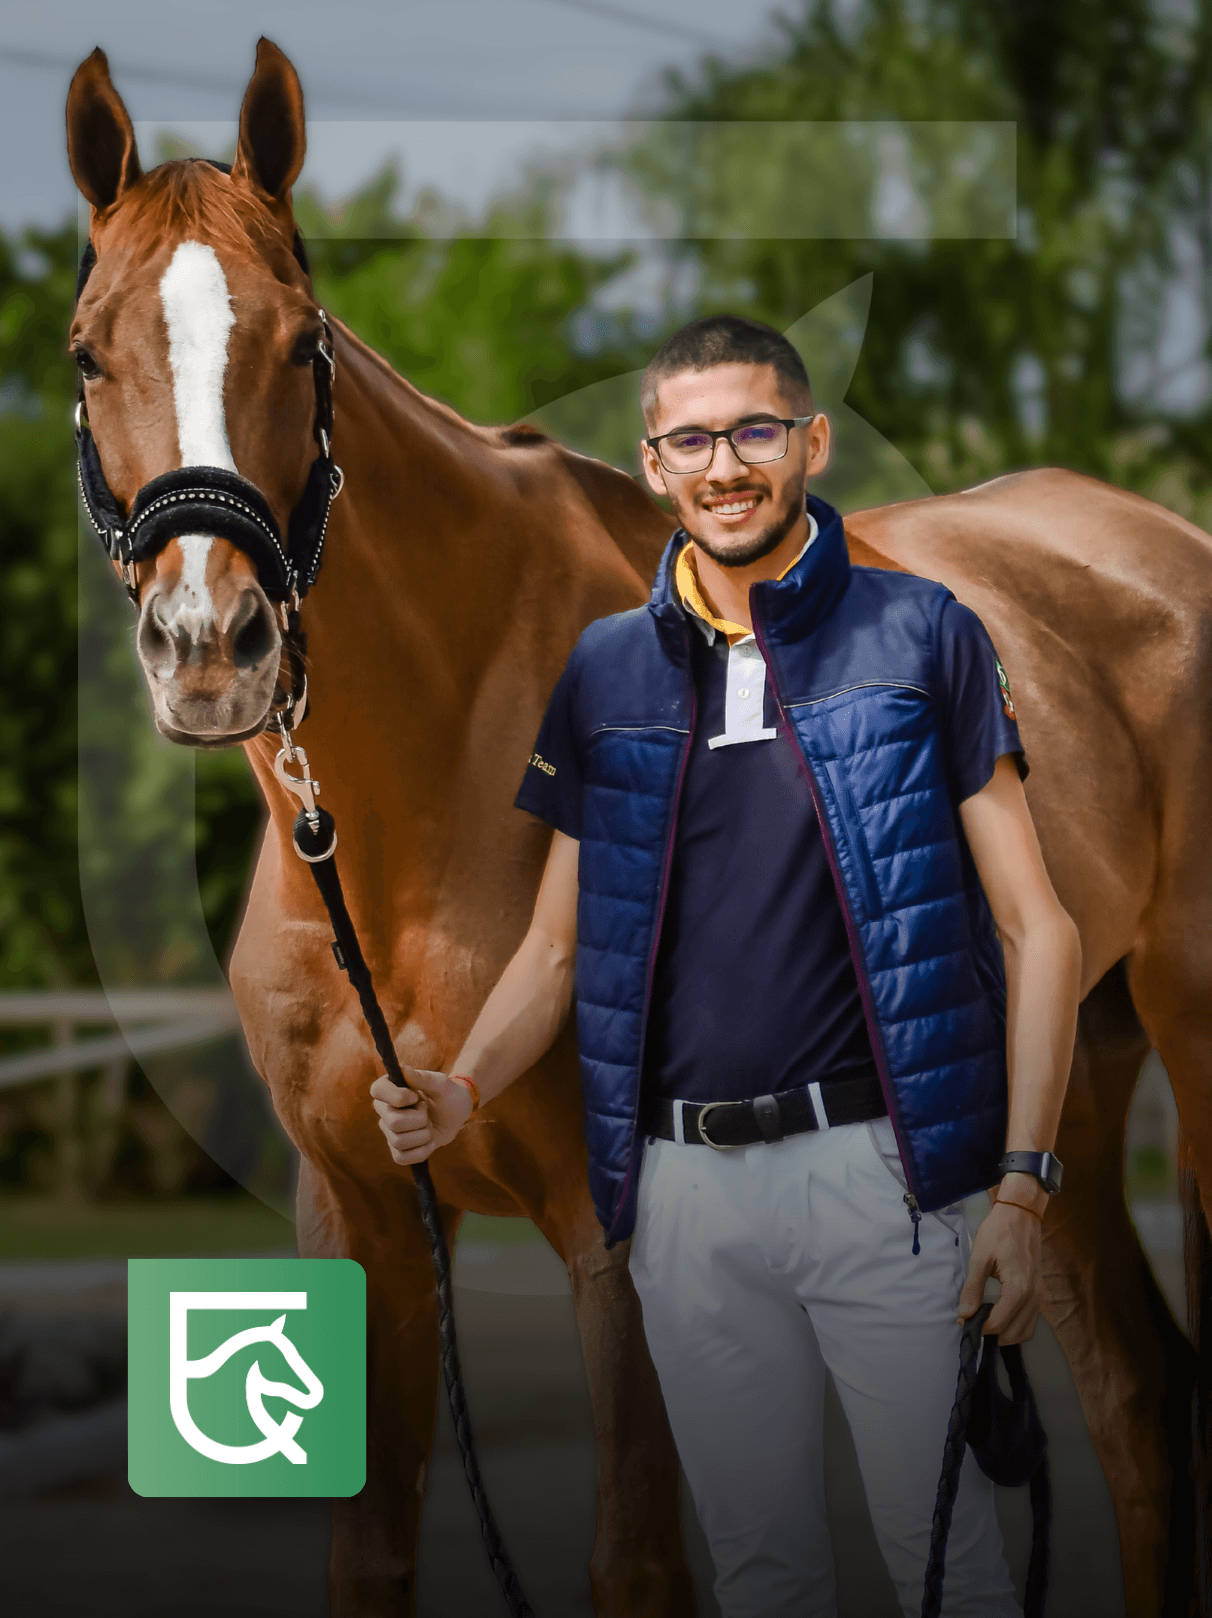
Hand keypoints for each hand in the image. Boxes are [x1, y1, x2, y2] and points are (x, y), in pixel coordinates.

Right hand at [370, 1068, 474, 1166]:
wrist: (456, 1114)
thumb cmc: (447, 1094)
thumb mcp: (441, 1084)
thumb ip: (424, 1078)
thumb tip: (405, 1070)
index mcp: (390, 1088)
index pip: (377, 1090)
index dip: (397, 1097)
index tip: (415, 1097)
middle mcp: (384, 1109)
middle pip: (393, 1123)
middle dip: (420, 1119)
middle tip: (427, 1111)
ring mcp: (389, 1131)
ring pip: (399, 1141)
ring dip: (424, 1134)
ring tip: (429, 1125)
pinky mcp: (397, 1149)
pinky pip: (402, 1158)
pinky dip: (421, 1151)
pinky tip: (429, 1142)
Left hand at [956, 1198, 1042, 1344]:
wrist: (1021, 1214)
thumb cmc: (999, 1232)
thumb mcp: (980, 1257)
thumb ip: (973, 1288)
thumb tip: (964, 1314)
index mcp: (1018, 1288)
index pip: (999, 1324)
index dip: (979, 1328)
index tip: (964, 1323)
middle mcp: (1033, 1296)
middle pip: (1014, 1334)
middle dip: (992, 1335)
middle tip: (973, 1326)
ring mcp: (1039, 1295)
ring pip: (1025, 1331)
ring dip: (1006, 1335)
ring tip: (985, 1324)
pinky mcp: (1040, 1292)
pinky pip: (1031, 1320)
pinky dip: (1017, 1326)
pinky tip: (1001, 1318)